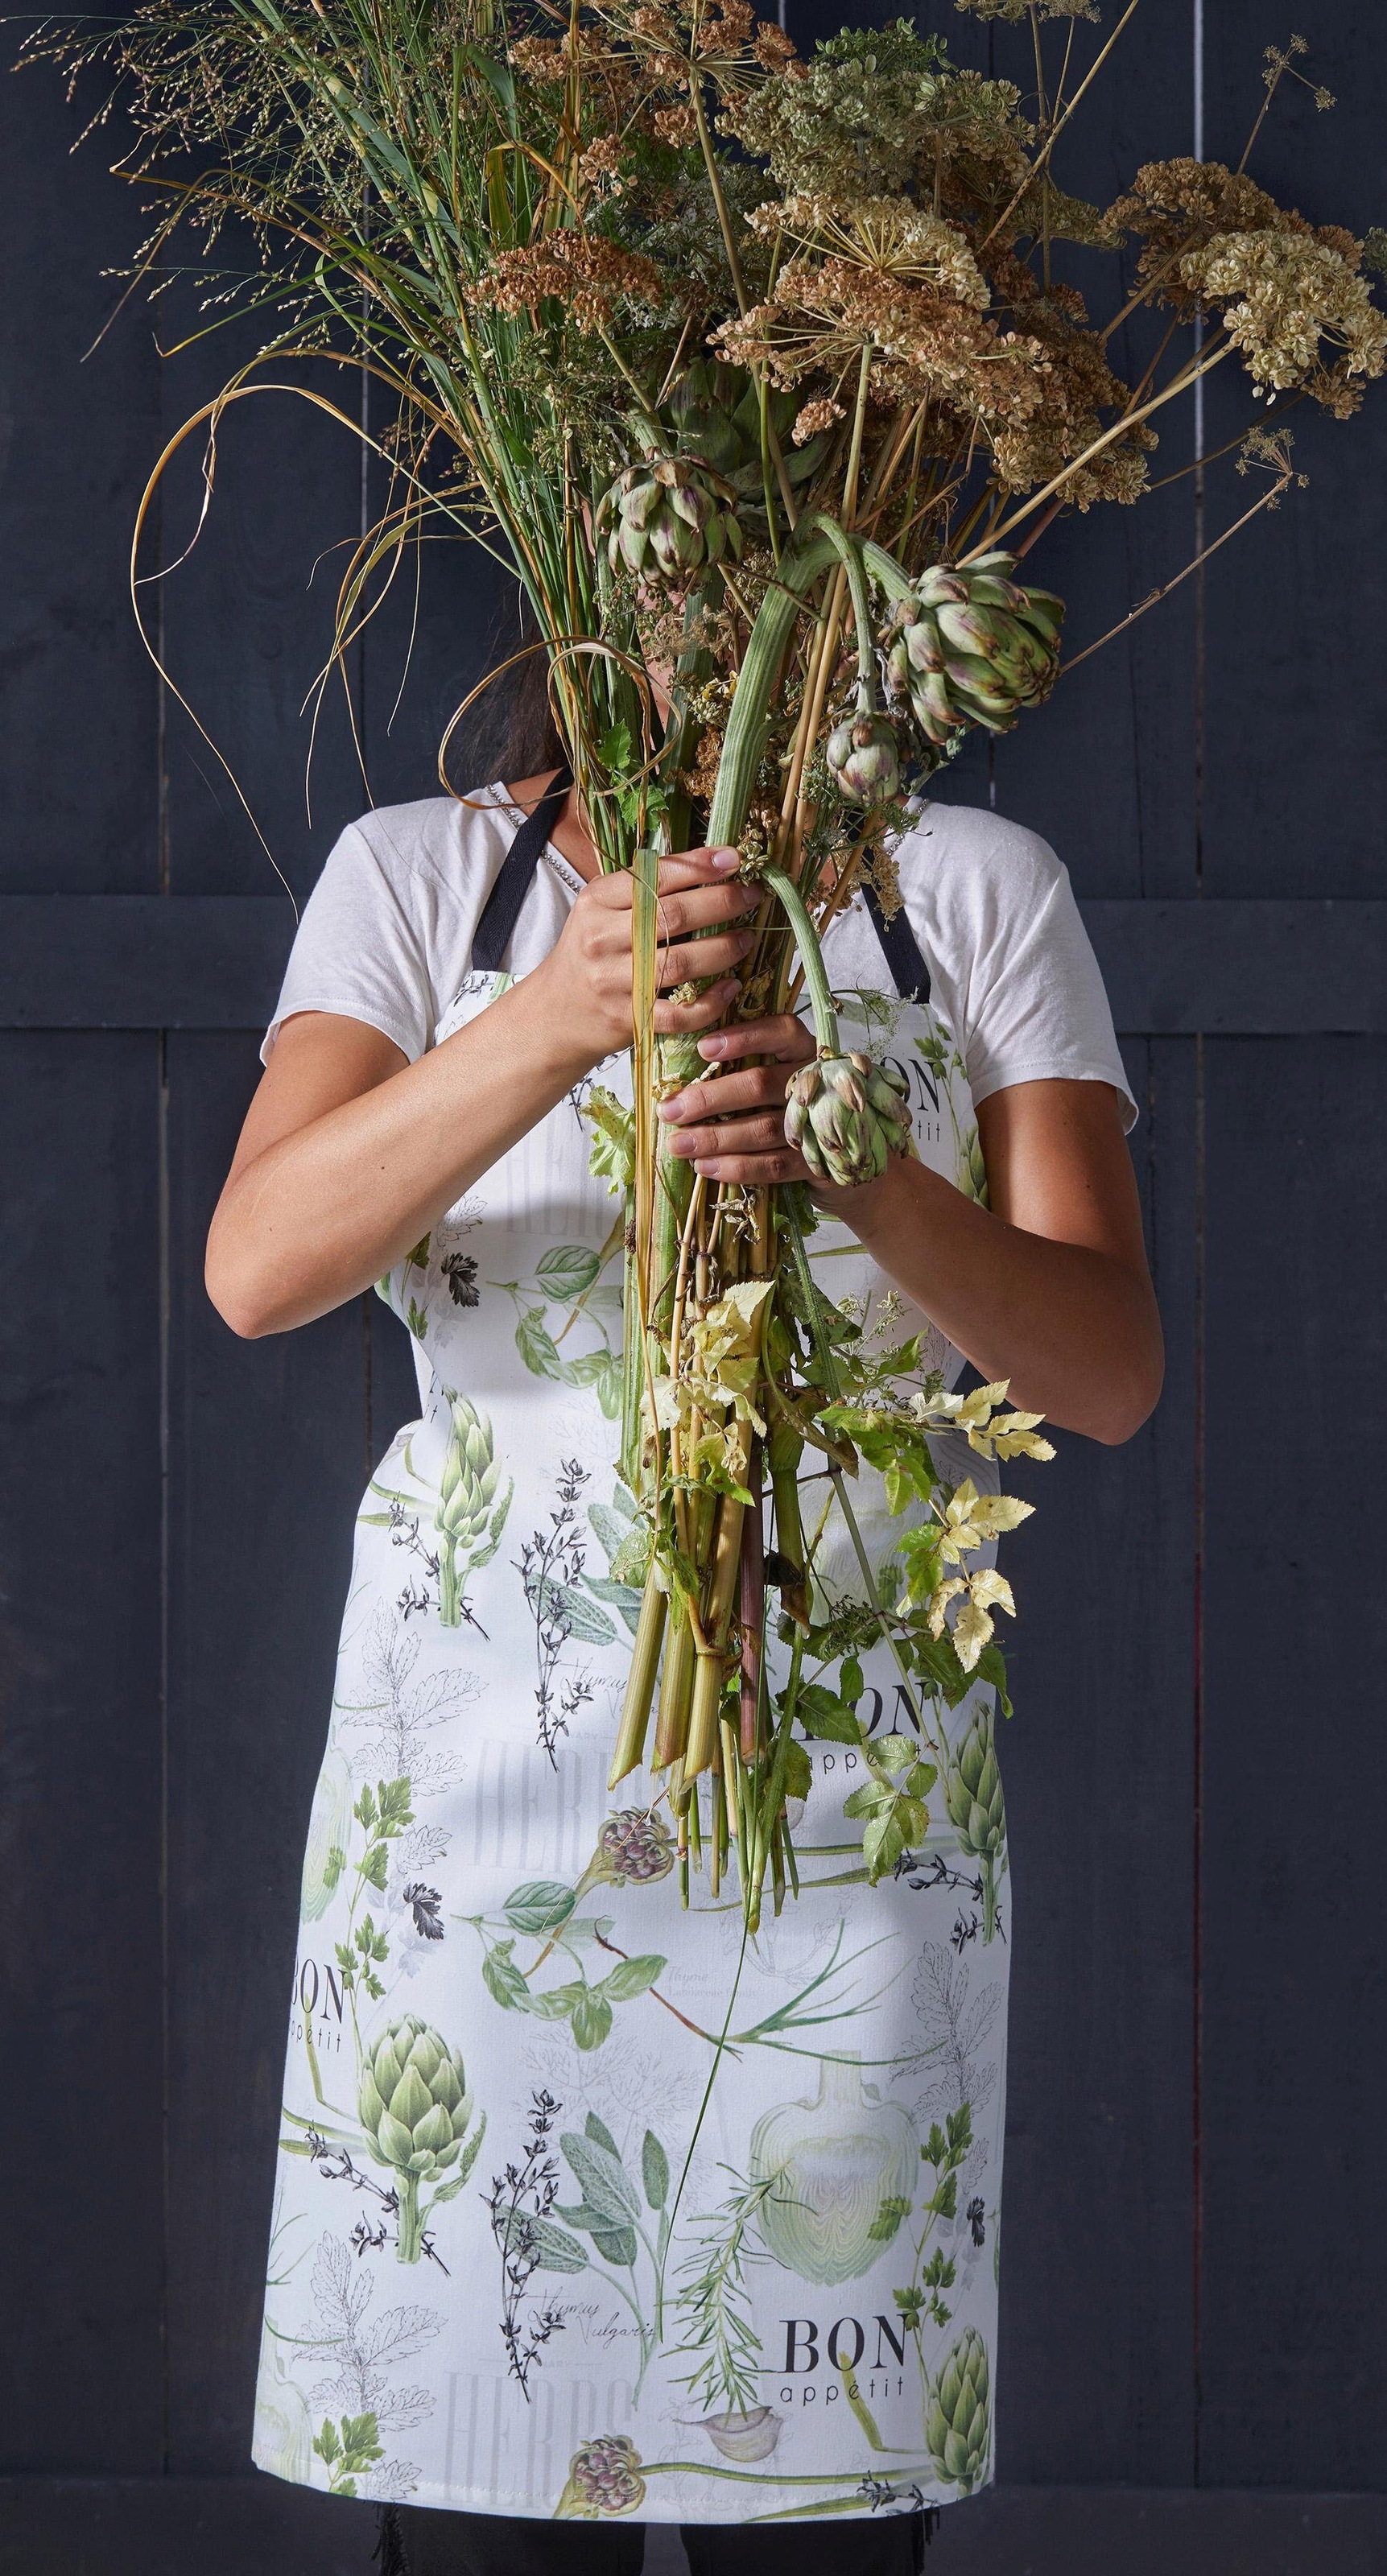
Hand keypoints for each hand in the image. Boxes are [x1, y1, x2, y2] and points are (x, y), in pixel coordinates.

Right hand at [532, 845, 762, 1068]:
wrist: (556, 1012)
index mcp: (597, 901)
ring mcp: (613, 981)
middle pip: (674, 916)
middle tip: (753, 896)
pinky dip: (710, 1002)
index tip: (734, 860)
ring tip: (746, 939)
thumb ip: (644, 888)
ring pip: (680, 963)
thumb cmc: (592, 952)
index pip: (654, 876)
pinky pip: (678, 1013)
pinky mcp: (627, 1019)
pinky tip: (729, 987)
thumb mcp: (603, 910)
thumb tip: (712, 862)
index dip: (699, 866)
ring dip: (723, 949)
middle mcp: (601, 938)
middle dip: (723, 902)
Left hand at [656, 1013, 819, 1185]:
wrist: (837, 1157)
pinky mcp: (818, 1163)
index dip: (744, 1037)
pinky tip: (705, 1167)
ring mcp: (821, 1125)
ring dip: (716, 1138)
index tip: (702, 1049)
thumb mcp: (768, 1079)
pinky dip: (737, 1167)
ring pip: (764, 1128)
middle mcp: (817, 1083)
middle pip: (761, 1084)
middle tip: (670, 1111)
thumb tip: (681, 1082)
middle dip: (709, 1098)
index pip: (782, 1031)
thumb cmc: (784, 1109)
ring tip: (679, 1144)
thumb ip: (738, 1069)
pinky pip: (774, 1165)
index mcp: (804, 1052)